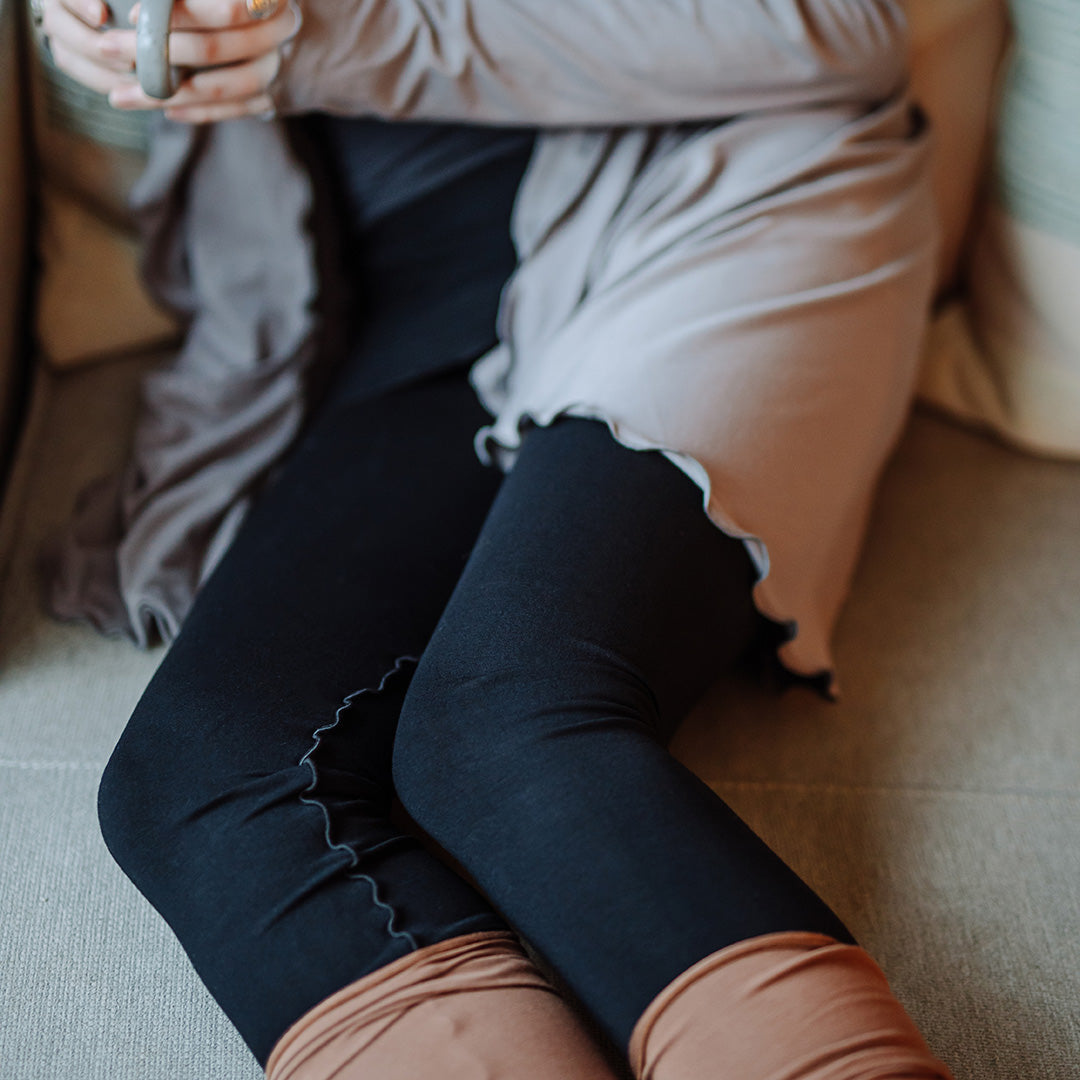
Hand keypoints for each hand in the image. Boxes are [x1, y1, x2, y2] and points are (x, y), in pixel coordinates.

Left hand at [42, 0, 299, 122]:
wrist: (276, 25)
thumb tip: (141, 7)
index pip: (225, 9)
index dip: (179, 13)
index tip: (132, 15)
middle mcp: (280, 30)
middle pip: (214, 48)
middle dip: (157, 52)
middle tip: (106, 48)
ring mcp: (278, 67)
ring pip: (222, 88)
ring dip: (170, 93)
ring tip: (121, 95)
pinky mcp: (273, 97)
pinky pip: (232, 110)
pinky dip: (198, 112)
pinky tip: (164, 110)